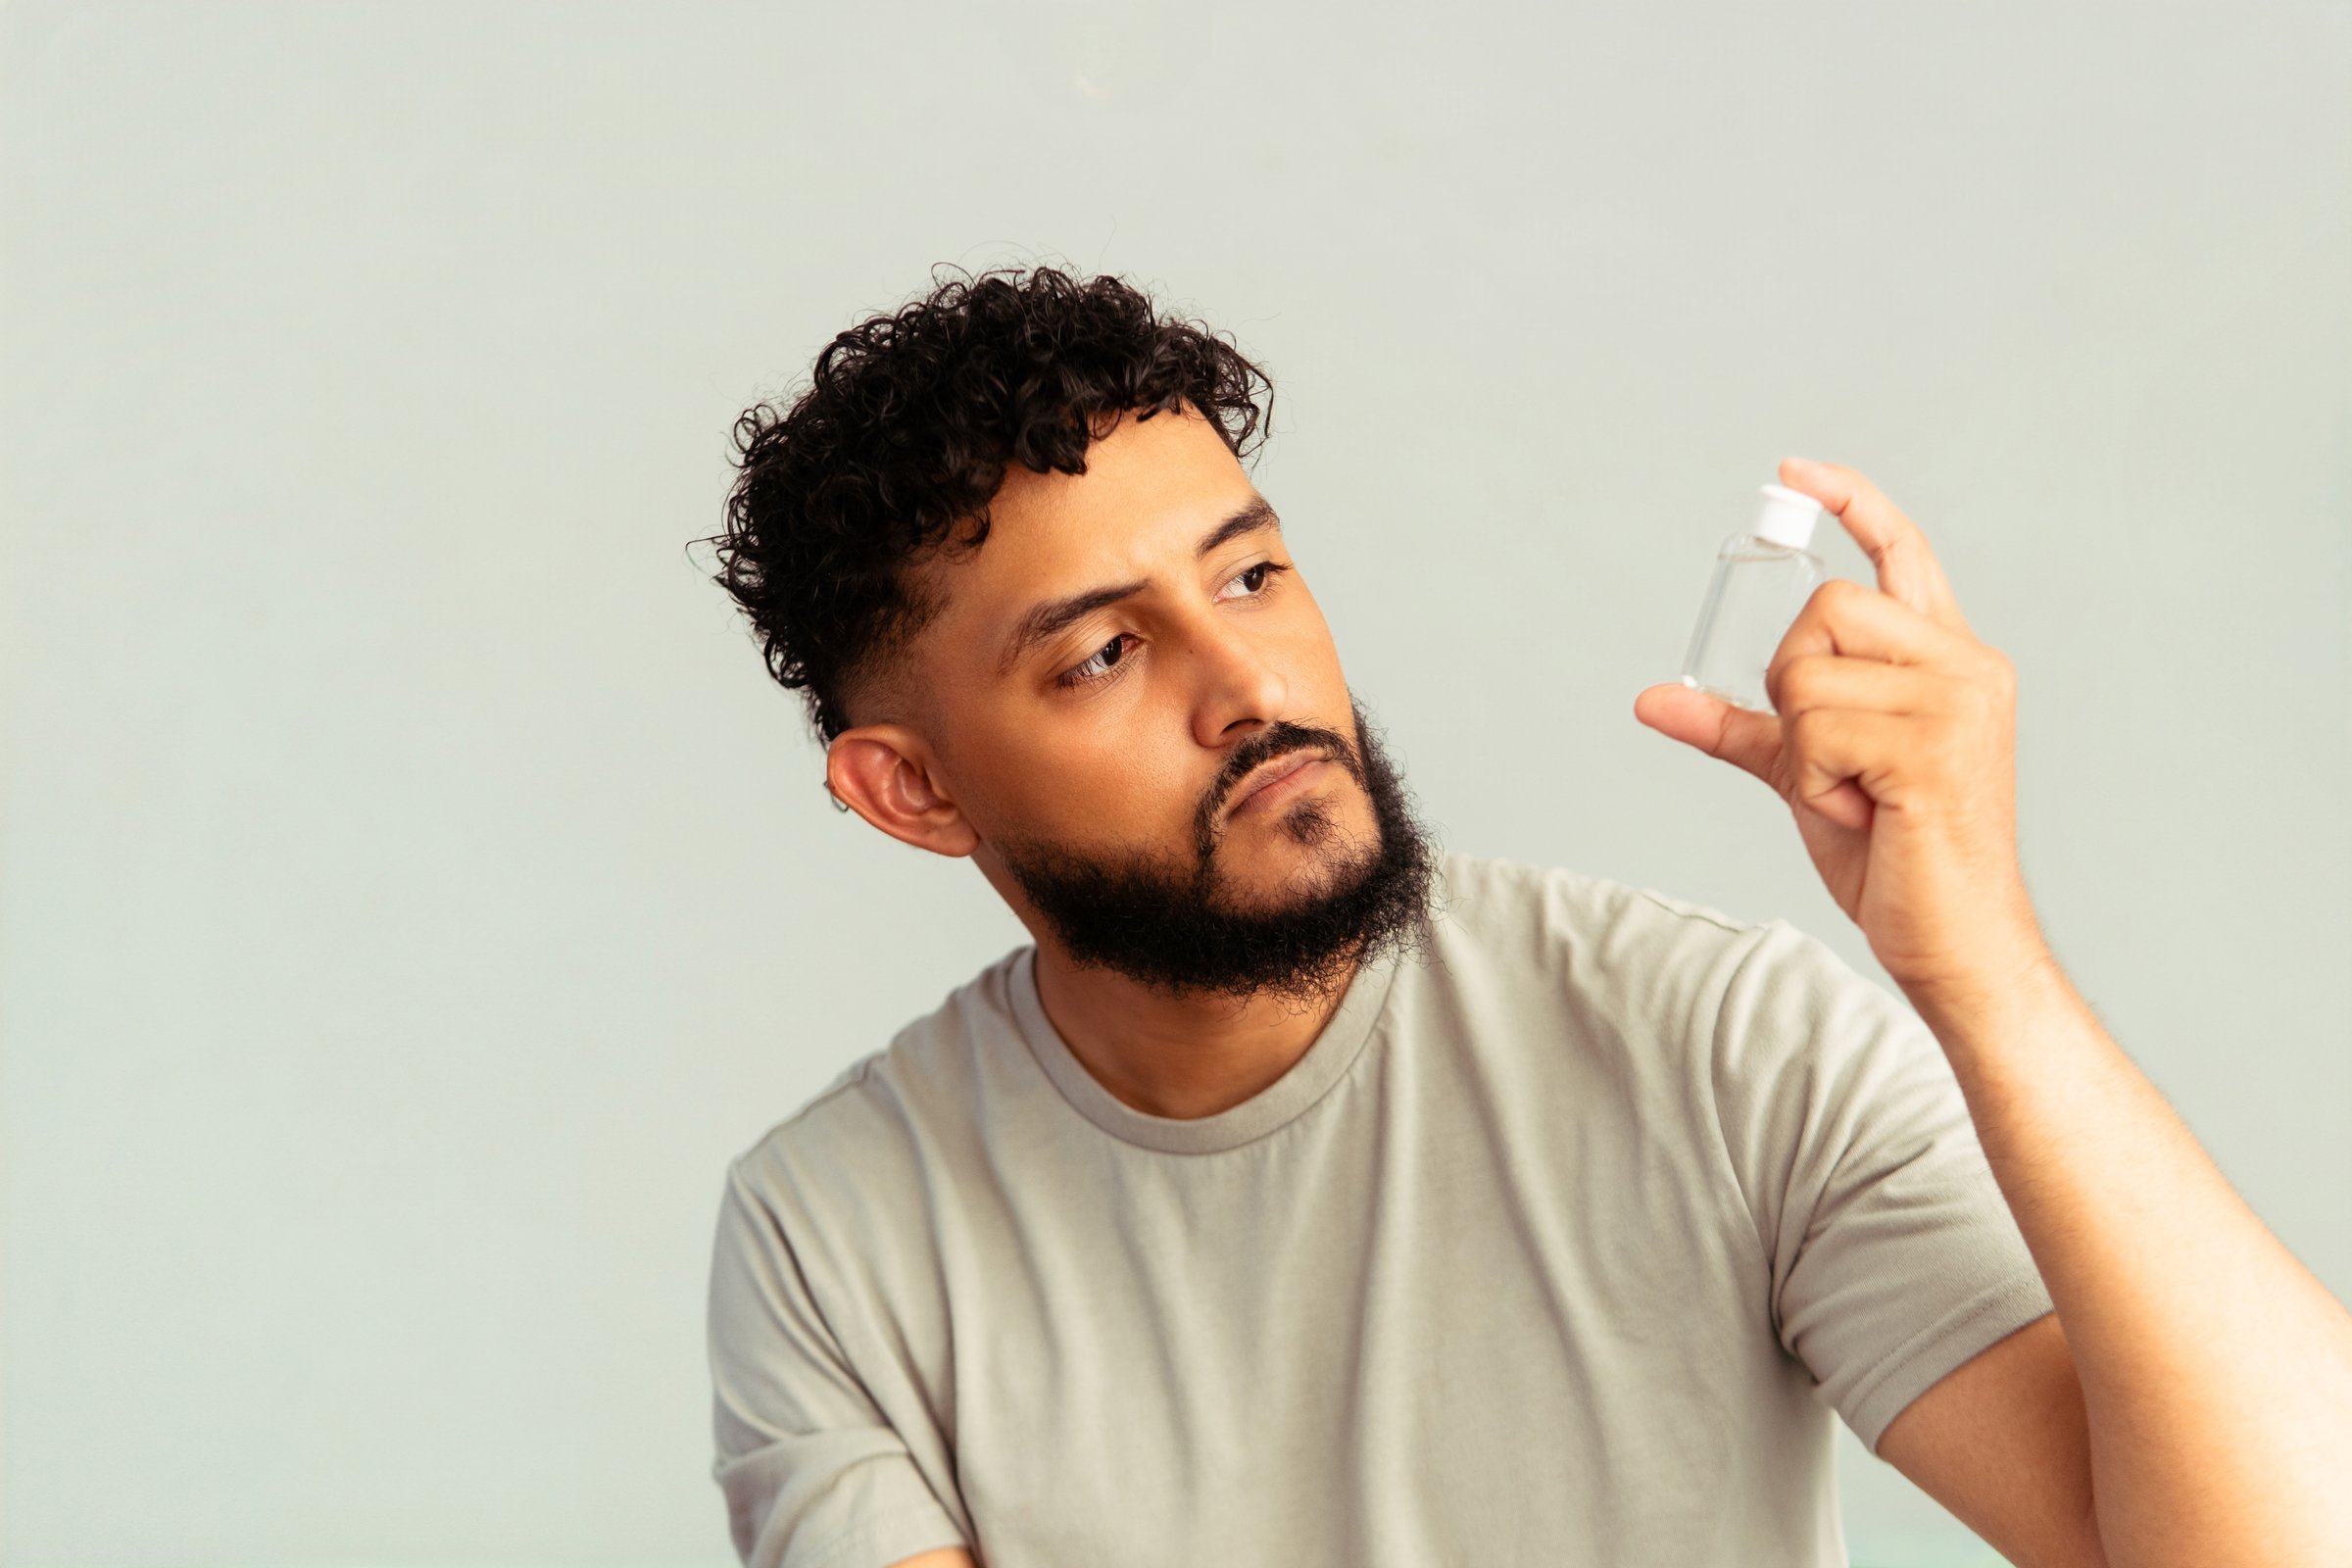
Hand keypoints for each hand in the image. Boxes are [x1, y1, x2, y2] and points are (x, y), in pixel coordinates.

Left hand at [1633, 458, 2051, 1004]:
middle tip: (1830, 763)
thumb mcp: (1810, 776)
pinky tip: (1864, 814)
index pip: (1901, 553)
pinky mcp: (1935, 747)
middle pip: (1822, 608)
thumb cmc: (1895, 858)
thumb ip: (1745, 729)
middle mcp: (1964, 665)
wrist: (1955, 946)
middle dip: (1793, 684)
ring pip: (1808, 672)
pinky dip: (1813, 782)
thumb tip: (1653, 699)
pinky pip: (1815, 731)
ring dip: (1803, 748)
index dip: (1851, 502)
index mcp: (1947, 660)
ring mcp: (1957, 701)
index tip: (1793, 472)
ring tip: (1856, 797)